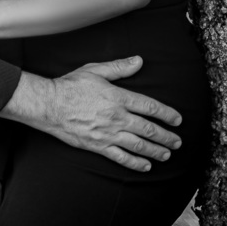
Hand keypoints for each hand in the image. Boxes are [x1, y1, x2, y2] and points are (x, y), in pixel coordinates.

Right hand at [5, 57, 183, 172]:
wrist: (49, 105)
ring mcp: (108, 133)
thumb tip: (139, 60)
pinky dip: (136, 163)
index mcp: (118, 97)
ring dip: (156, 151)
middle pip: (149, 129)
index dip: (167, 114)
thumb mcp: (95, 70)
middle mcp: (117, 117)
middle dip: (166, 137)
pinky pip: (121, 157)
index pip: (150, 107)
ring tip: (167, 154)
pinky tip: (146, 166)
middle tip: (177, 142)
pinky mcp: (98, 145)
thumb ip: (119, 67)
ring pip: (139, 145)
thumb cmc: (70, 86)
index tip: (177, 120)